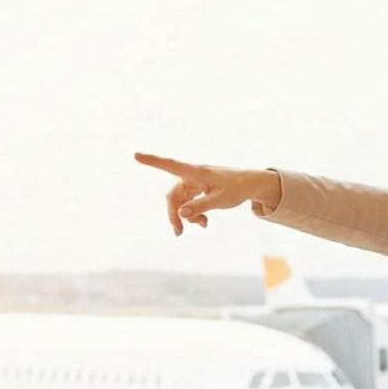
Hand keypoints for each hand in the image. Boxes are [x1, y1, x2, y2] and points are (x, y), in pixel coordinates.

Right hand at [134, 153, 284, 234]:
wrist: (251, 185)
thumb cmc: (237, 187)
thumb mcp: (221, 200)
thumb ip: (201, 207)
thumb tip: (181, 213)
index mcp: (196, 172)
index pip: (170, 165)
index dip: (152, 161)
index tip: (136, 155)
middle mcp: (192, 176)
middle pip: (173, 195)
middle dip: (174, 214)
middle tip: (179, 233)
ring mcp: (194, 182)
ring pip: (180, 201)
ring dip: (187, 216)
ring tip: (203, 225)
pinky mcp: (198, 189)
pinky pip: (188, 202)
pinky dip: (193, 213)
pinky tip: (203, 222)